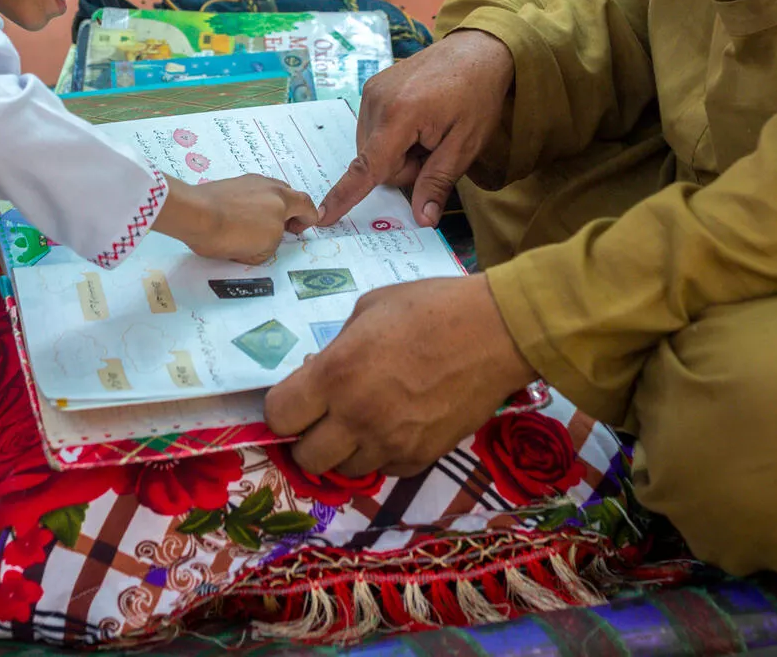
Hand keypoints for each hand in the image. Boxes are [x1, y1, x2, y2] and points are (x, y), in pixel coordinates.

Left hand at [154, 174, 316, 263]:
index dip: (307, 219)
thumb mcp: (258, 252)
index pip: (306, 206)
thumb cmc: (226, 235)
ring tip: (255, 223)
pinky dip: (250, 202)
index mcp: (282, 202)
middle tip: (280, 228)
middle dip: (290, 211)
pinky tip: (237, 217)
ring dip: (270, 205)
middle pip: (290, 195)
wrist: (193, 215)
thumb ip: (271, 242)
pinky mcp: (231, 182)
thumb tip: (266, 237)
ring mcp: (249, 181)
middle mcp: (269, 186)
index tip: (297, 230)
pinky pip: (250, 191)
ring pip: (269, 191)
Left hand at [263, 275, 535, 475]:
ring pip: (345, 470)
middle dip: (308, 438)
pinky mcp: (422, 458)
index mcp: (336, 374)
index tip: (296, 399)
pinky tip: (397, 424)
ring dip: (346, 449)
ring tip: (365, 419)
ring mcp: (391, 443)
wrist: (496, 333)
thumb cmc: (430, 307)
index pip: (279, 416)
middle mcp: (357, 417)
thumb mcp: (368, 310)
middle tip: (325, 416)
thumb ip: (336, 348)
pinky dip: (383, 454)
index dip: (282, 409)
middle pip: (307, 458)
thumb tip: (319, 373)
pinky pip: (385, 470)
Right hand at [320, 29, 514, 227]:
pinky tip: (418, 121)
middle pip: (376, 163)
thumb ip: (438, 182)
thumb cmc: (477, 94)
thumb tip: (423, 220)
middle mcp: (377, 100)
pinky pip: (373, 131)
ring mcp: (371, 91)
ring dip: (398, 152)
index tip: (322, 216)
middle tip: (435, 148)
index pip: (368, 166)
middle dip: (404, 167)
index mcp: (401, 114)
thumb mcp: (466, 144)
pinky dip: (393, 136)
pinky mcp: (372, 88)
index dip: (345, 194)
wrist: (476, 50)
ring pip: (373, 150)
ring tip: (428, 131)